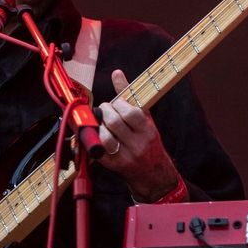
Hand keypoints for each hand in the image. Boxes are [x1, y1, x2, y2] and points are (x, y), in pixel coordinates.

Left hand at [95, 69, 181, 202]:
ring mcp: (126, 156)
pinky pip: (99, 151)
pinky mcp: (114, 166)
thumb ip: (130, 97)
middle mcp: (138, 144)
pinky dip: (94, 140)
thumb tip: (117, 74)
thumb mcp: (145, 119)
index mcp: (148, 131)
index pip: (131, 113)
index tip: (116, 103)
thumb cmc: (148, 142)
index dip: (119, 104)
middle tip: (104, 110)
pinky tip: (96, 134)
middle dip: (105, 112)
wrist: (153, 173)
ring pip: (106, 138)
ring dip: (99, 126)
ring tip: (101, 122)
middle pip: (115, 123)